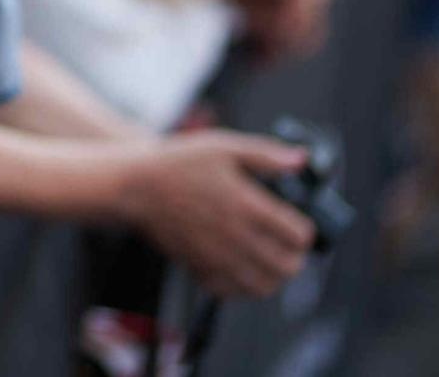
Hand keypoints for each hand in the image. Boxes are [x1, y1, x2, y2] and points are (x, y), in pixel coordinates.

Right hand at [118, 131, 315, 298]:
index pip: (298, 236)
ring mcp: (216, 256)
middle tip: (288, 245)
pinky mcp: (197, 267)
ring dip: (274, 276)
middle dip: (295, 257)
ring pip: (263, 286)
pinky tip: (241, 270)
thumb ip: (265, 154)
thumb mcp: (222, 147)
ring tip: (270, 261)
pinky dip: (243, 287)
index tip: (298, 223)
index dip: (304, 230)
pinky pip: (231, 292)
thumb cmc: (177, 163)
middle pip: (287, 267)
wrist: (134, 186)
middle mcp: (236, 236)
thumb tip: (301, 160)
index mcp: (247, 206)